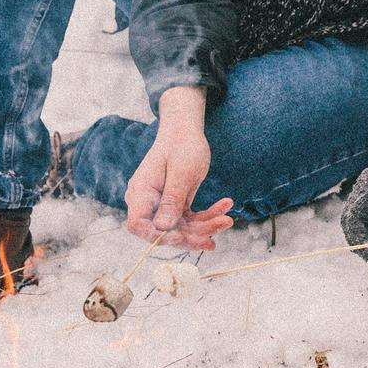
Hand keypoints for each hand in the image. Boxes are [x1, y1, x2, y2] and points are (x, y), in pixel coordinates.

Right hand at [124, 88, 234, 247]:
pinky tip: (225, 207)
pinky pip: (191, 219)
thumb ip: (172, 199)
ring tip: (228, 220)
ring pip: (182, 228)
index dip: (157, 236)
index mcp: (141, 192)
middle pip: (165, 231)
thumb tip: (163, 228)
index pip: (138, 225)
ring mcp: (161, 205)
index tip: (182, 236)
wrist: (186, 131)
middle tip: (221, 225)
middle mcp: (148, 202)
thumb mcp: (182, 171)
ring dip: (206, 226)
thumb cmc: (182, 145)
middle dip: (193, 234)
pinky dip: (208, 216)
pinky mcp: (175, 205)